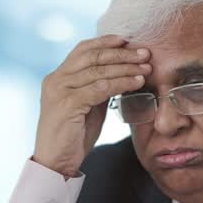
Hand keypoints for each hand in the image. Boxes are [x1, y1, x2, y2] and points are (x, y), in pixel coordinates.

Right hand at [32, 35, 150, 177]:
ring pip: (97, 71)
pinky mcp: (67, 104)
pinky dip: (120, 83)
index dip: (105, 42)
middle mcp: (56, 80)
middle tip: (145, 53)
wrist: (56, 162)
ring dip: (125, 68)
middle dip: (121, 53)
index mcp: (58, 77)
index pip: (82, 50)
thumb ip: (98, 88)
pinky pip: (99, 89)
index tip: (128, 40)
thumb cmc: (73, 136)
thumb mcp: (87, 106)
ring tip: (146, 69)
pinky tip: (136, 83)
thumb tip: (120, 73)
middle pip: (92, 56)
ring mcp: (59, 91)